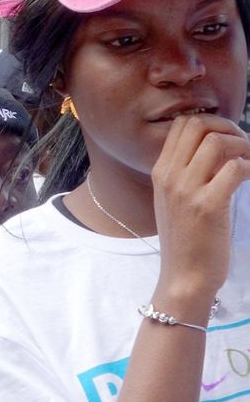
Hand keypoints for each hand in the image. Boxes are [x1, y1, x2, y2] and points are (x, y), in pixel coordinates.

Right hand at [152, 115, 249, 317]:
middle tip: (244, 147)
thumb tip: (216, 149)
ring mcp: (186, 191)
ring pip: (218, 142)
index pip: (182, 124)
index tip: (228, 139)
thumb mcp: (173, 202)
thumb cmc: (186, 241)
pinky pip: (235, 168)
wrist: (184, 278)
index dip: (211, 123)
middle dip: (229, 128)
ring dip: (243, 146)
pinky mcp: (208, 206)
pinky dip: (249, 167)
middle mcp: (170, 176)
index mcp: (161, 172)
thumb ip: (186, 173)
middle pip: (199, 125)